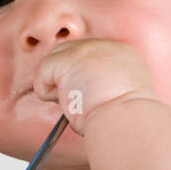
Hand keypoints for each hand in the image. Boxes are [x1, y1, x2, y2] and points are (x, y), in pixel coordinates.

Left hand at [31, 39, 158, 136]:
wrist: (126, 123)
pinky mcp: (69, 59)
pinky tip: (67, 103)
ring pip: (55, 60)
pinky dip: (46, 91)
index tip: (86, 97)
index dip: (81, 77)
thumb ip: (104, 84)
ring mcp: (88, 49)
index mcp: (124, 55)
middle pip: (71, 53)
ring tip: (74, 104)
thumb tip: (79, 90)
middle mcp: (107, 46)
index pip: (91, 58)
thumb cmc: (124, 122)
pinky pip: (44, 70)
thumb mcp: (122, 96)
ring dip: (57, 84)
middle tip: (76, 102)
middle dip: (66, 77)